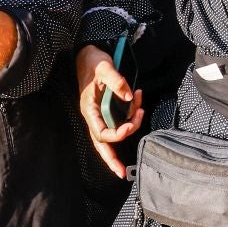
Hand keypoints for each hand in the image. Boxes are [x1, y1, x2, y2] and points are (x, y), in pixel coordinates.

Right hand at [76, 46, 141, 177]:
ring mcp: (99, 113)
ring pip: (111, 133)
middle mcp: (93, 115)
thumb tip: (130, 96)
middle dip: (110, 159)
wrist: (87, 54)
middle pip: (101, 143)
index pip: (100, 132)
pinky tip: (138, 106)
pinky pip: (117, 120)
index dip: (115, 135)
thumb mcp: (104, 66)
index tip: (130, 126)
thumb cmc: (93, 61)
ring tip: (140, 109)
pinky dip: (129, 117)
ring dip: (129, 126)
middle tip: (121, 172)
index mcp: (89, 108)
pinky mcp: (106, 109)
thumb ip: (116, 81)